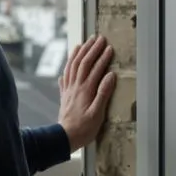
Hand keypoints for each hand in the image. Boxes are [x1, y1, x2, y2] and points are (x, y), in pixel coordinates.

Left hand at [57, 34, 117, 150]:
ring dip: (78, 53)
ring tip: (83, 43)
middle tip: (98, 38)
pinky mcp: (64, 95)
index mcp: (85, 90)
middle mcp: (75, 86)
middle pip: (82, 63)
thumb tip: (110, 76)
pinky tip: (68, 64)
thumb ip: (103, 93)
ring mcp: (68, 90)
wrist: (64, 137)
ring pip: (72, 66)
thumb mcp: (98, 114)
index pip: (95, 69)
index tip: (109, 47)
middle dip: (91, 49)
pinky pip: (65, 76)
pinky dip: (67, 67)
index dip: (102, 57)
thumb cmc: (84, 128)